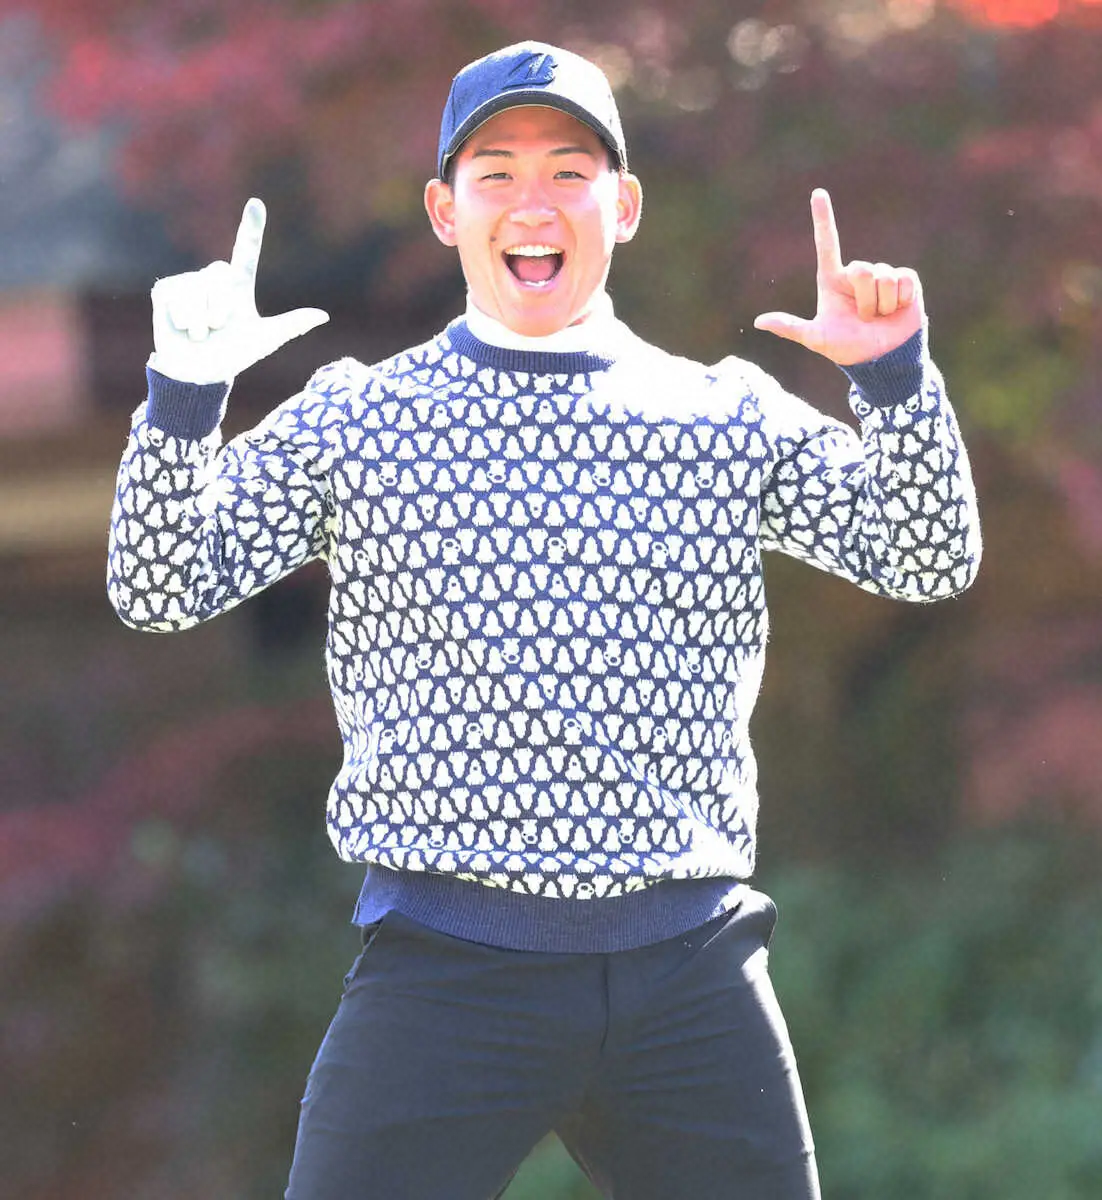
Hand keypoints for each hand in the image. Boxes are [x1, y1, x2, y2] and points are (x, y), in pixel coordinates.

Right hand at [149, 198, 328, 383]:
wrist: (199, 373)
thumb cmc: (233, 355)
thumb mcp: (265, 339)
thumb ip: (292, 324)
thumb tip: (324, 315)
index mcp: (238, 286)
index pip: (246, 251)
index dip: (251, 228)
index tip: (256, 204)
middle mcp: (214, 280)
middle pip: (220, 276)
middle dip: (220, 308)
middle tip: (217, 329)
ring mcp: (189, 283)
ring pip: (199, 288)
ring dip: (201, 318)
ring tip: (200, 332)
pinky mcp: (166, 290)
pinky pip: (178, 296)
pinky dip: (184, 318)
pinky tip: (182, 327)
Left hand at [754, 189, 923, 365]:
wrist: (881, 359)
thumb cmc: (847, 348)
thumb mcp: (816, 338)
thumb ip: (790, 328)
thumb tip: (758, 322)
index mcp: (833, 280)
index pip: (827, 244)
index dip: (823, 218)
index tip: (817, 193)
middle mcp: (857, 274)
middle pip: (862, 270)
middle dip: (865, 300)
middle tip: (864, 317)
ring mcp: (883, 276)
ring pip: (883, 277)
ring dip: (881, 304)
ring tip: (879, 316)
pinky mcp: (906, 280)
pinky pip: (903, 280)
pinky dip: (900, 301)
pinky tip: (897, 310)